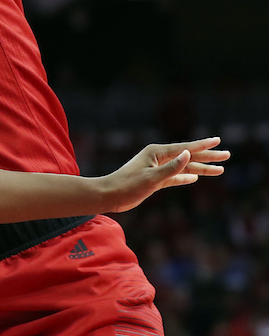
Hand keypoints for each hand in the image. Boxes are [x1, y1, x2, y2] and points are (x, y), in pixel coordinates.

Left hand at [103, 137, 228, 212]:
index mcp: (157, 152)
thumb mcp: (151, 178)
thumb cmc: (127, 186)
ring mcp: (156, 169)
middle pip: (188, 156)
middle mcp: (158, 158)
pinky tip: (195, 178)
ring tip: (219, 169)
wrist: (109, 195)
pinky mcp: (154, 180)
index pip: (185, 148)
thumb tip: (188, 154)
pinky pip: (174, 177)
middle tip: (227, 155)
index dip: (203, 145)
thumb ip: (171, 168)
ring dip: (201, 169)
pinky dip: (185, 177)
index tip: (218, 140)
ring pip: (183, 168)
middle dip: (208, 157)